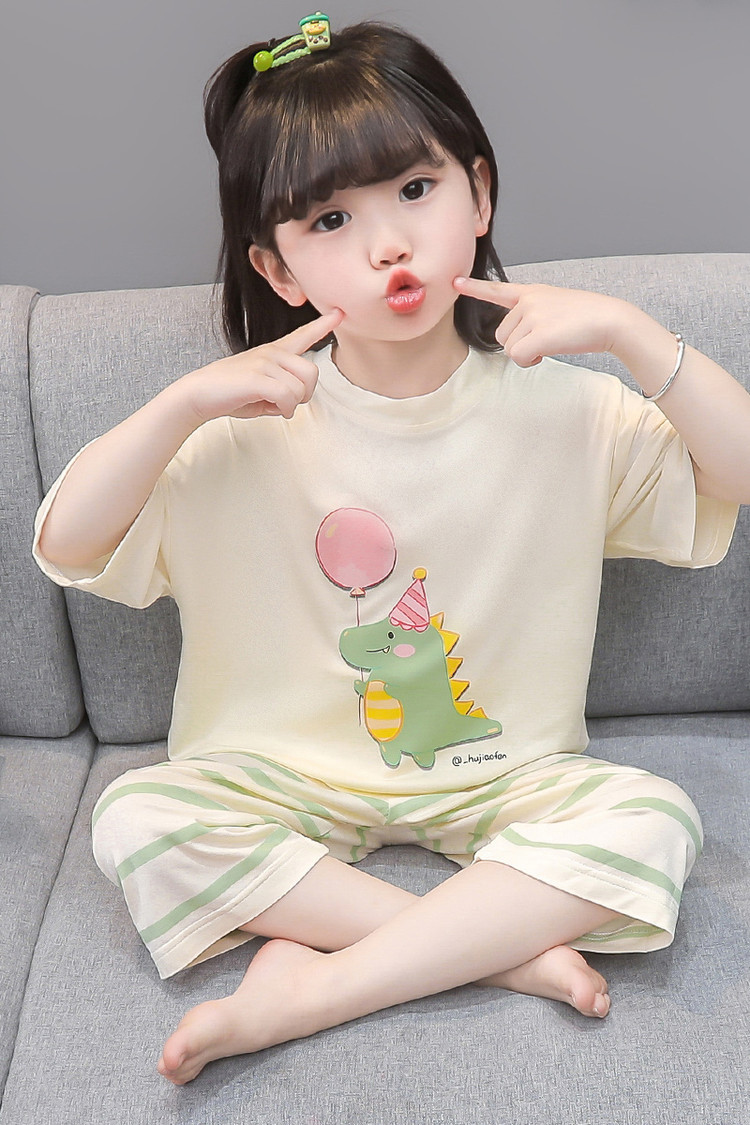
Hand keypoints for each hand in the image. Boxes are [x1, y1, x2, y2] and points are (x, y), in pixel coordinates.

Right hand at [179, 309, 343, 423]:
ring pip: (301, 388)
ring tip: (272, 405)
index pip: (303, 334)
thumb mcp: (263, 390)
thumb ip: (284, 388)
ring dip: (291, 405)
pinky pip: (288, 397)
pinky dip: (285, 410)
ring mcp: (264, 362)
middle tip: (286, 403)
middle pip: (313, 372)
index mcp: (274, 352)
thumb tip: (297, 399)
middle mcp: (272, 353)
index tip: (339, 312)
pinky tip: (273, 410)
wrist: (199, 394)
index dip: (323, 324)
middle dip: (305, 394)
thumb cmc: (231, 393)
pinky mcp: (257, 377)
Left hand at [453, 277, 632, 367]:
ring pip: (509, 347)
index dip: (475, 288)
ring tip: (552, 343)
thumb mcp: (557, 307)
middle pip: (502, 334)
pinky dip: (530, 361)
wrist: (611, 320)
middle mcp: (528, 300)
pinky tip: (547, 353)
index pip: (499, 290)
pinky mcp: (537, 333)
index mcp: (533, 292)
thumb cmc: (589, 318)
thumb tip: (522, 343)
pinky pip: (518, 357)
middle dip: (520, 344)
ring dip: (527, 354)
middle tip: (546, 341)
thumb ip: (534, 316)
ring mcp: (532, 315)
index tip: (455, 281)